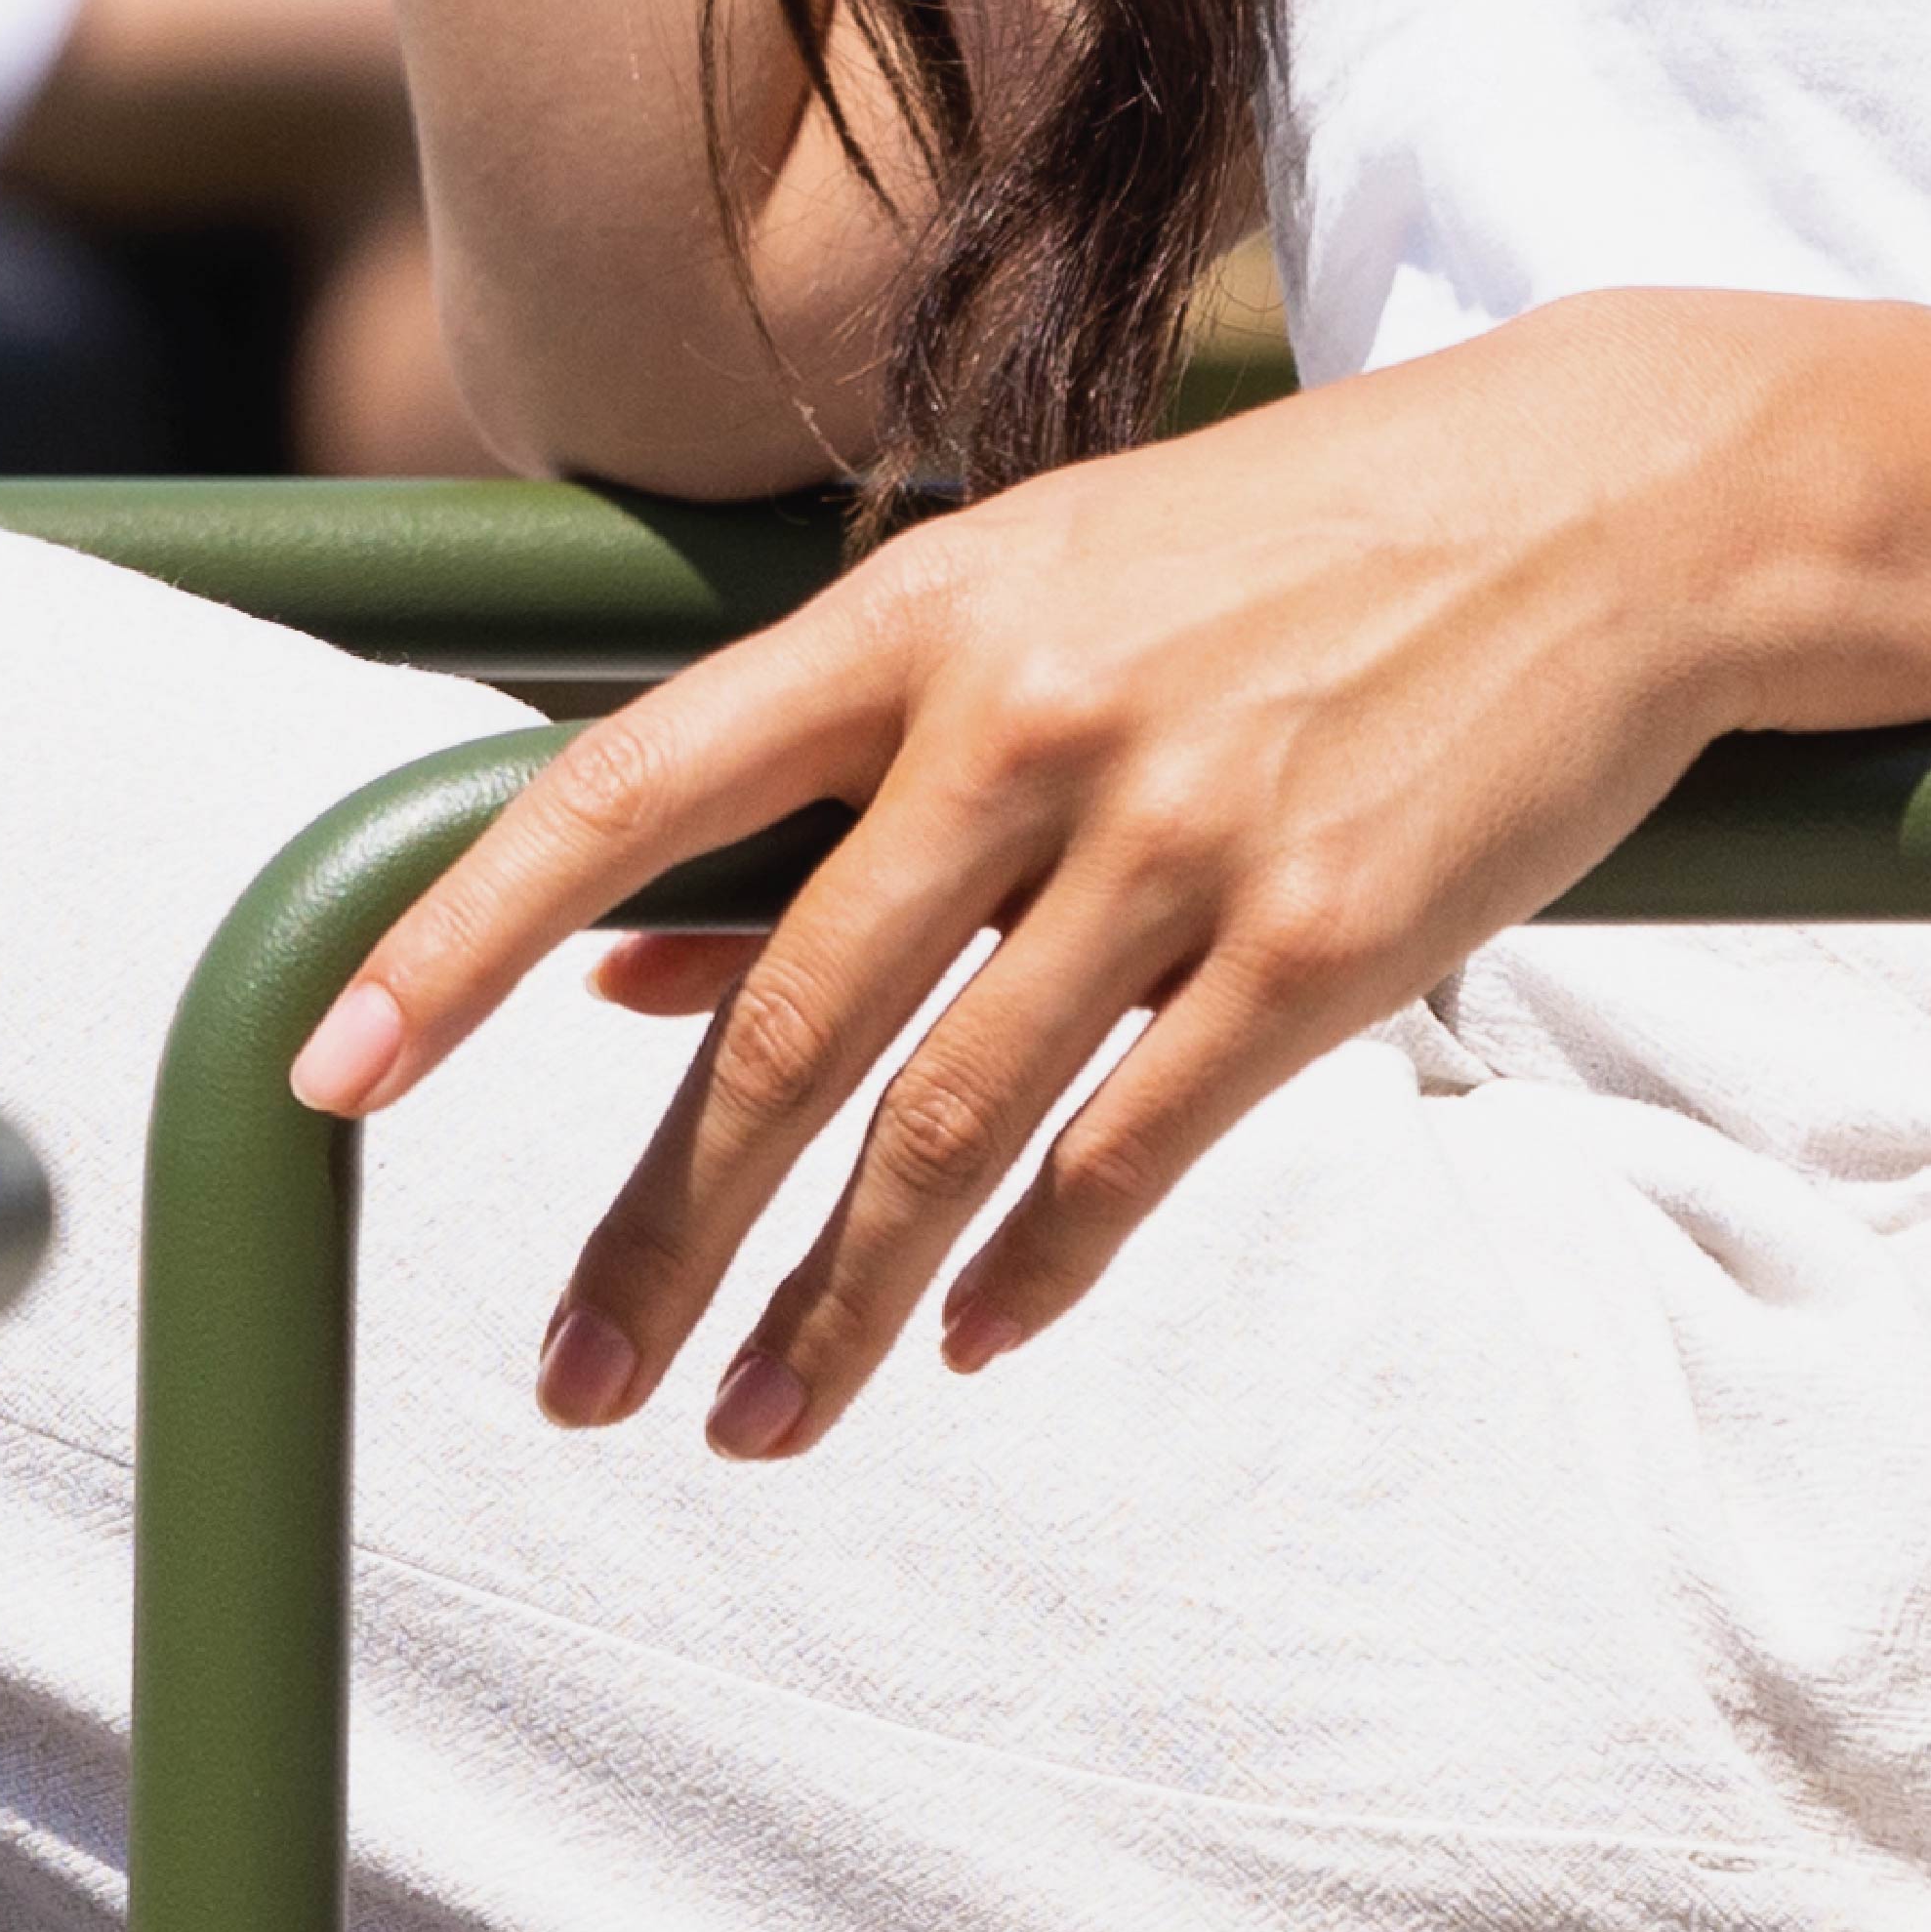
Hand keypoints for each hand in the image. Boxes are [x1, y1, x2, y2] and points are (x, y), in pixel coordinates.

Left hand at [288, 300, 1784, 1450]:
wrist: (1596, 506)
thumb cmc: (1275, 551)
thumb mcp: (1038, 599)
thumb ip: (832, 782)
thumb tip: (613, 972)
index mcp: (926, 610)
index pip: (631, 783)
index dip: (460, 932)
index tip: (334, 1071)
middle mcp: (1027, 720)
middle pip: (782, 1026)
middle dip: (655, 1229)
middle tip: (566, 1380)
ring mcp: (1177, 838)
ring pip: (944, 1129)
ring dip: (828, 1308)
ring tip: (744, 1426)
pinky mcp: (1317, 945)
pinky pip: (1128, 1156)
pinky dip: (1033, 1269)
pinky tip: (974, 1336)